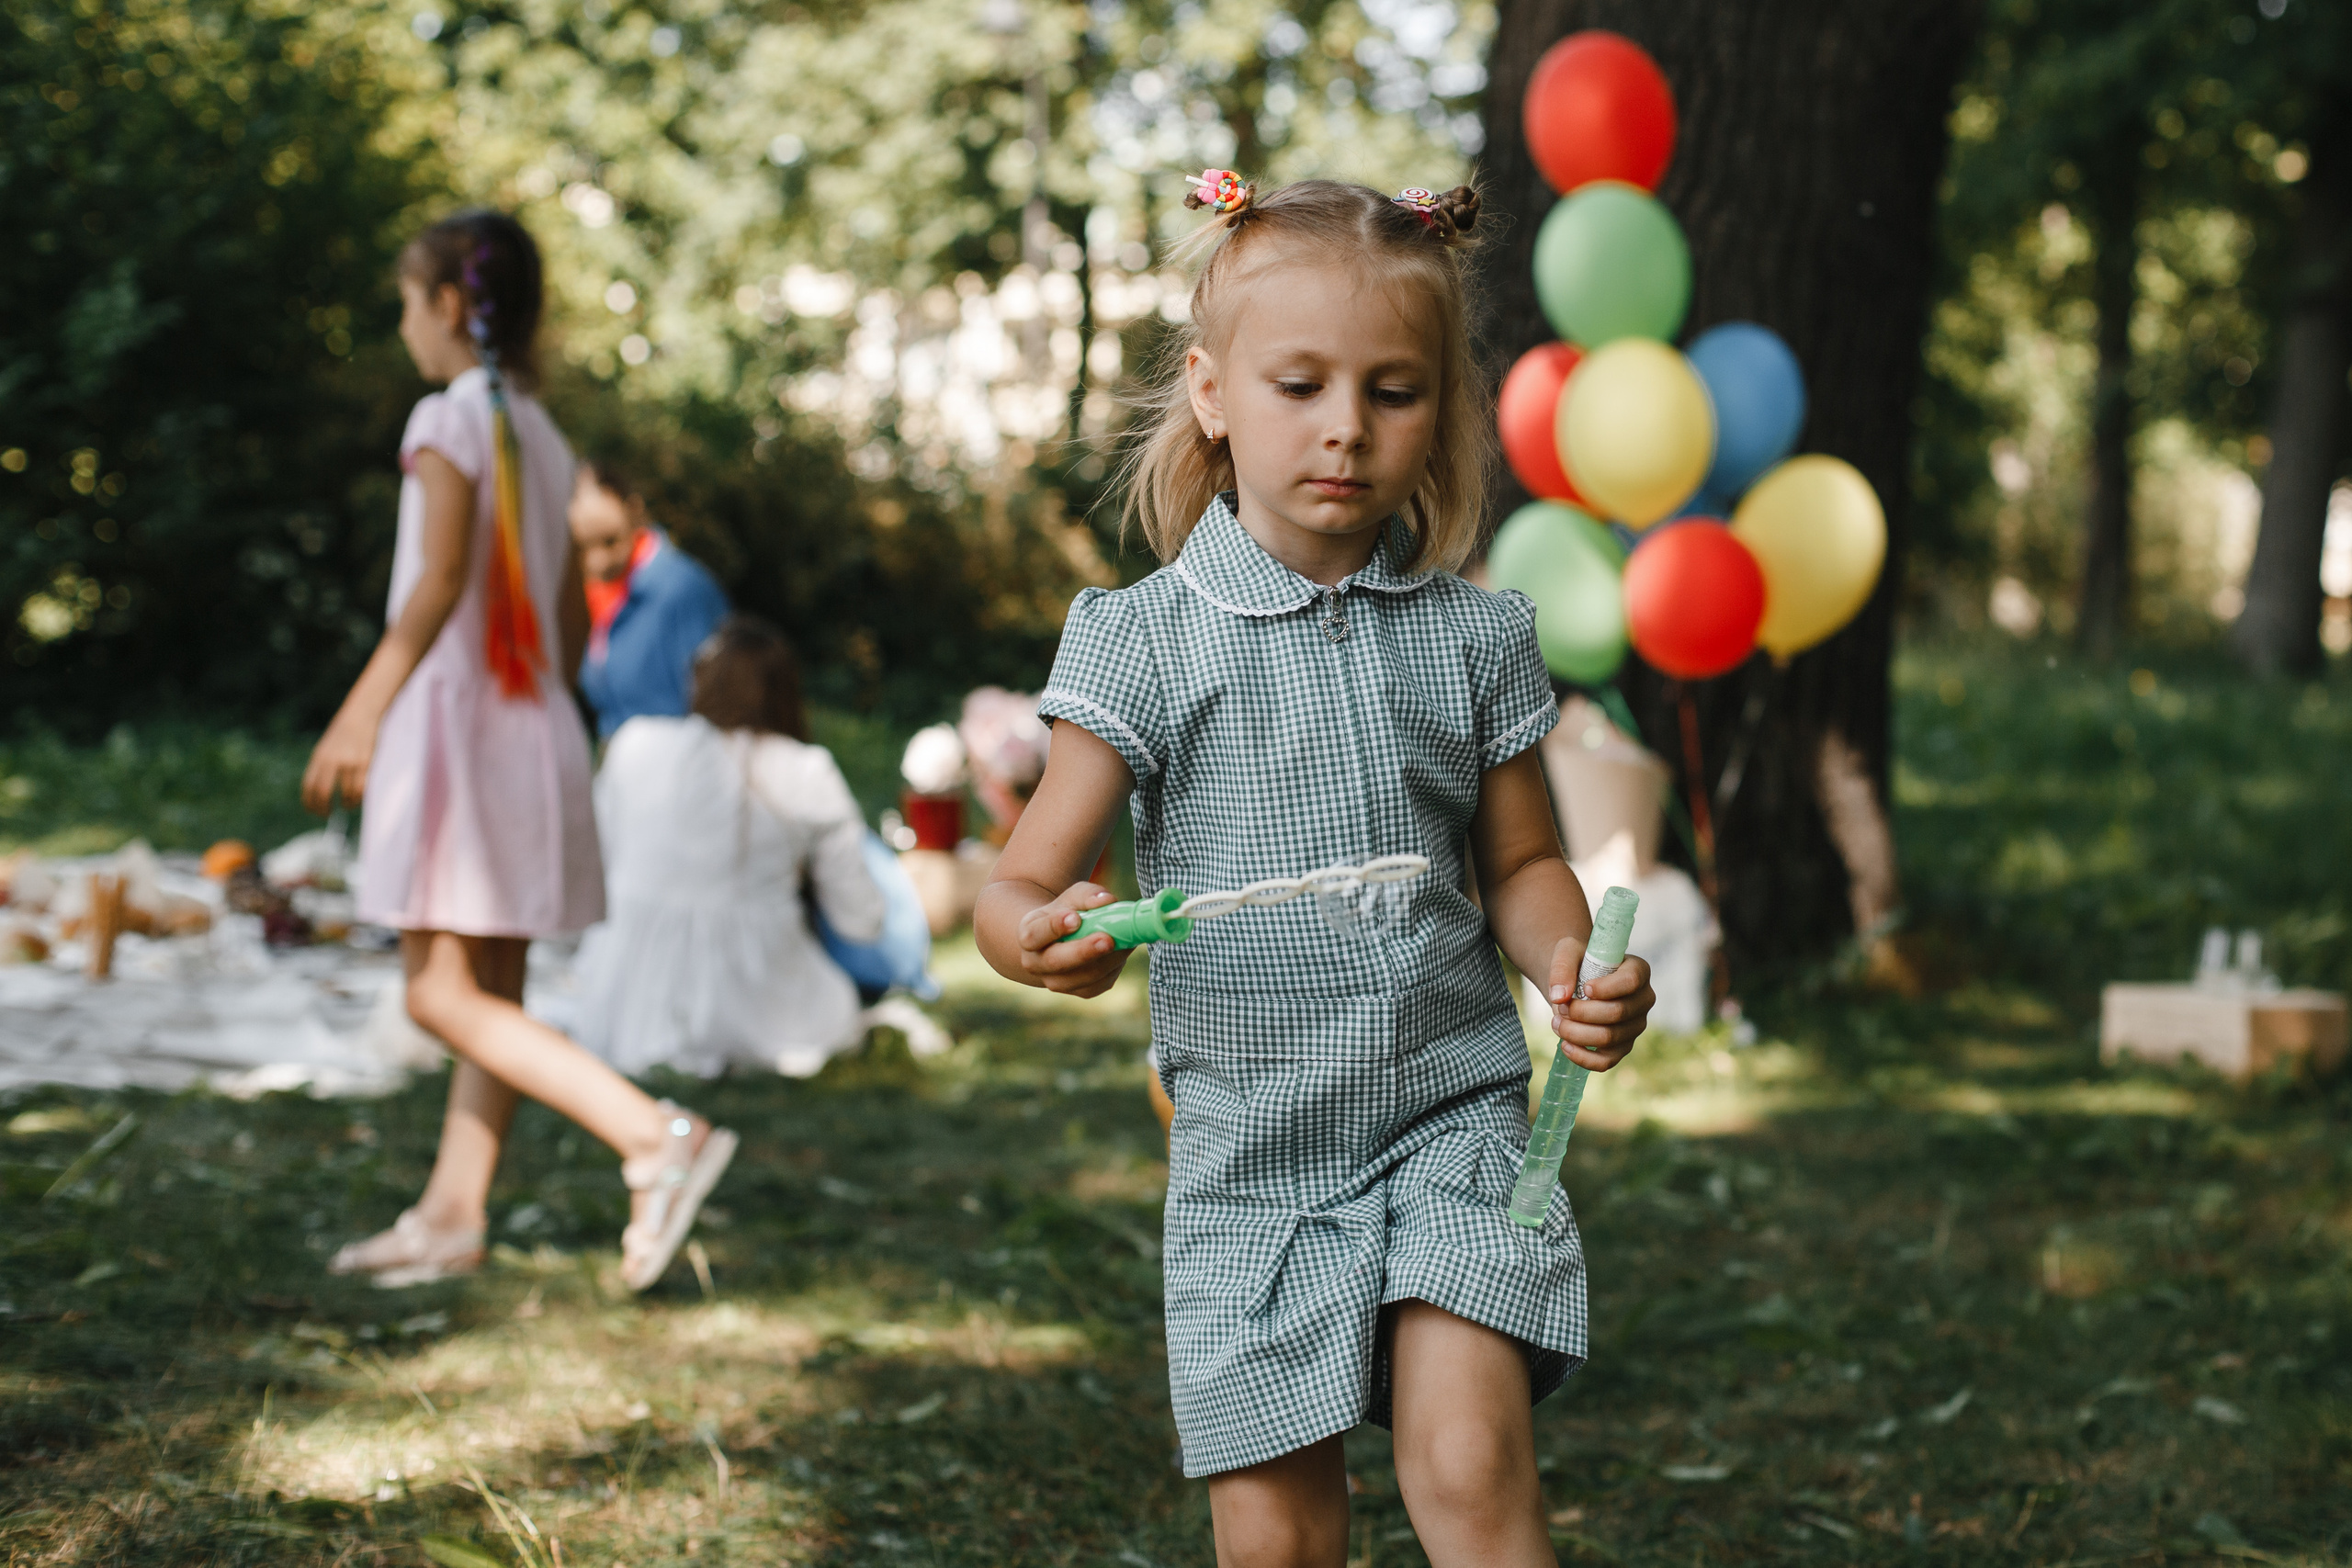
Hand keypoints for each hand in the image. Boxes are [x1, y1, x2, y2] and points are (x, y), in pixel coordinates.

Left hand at [301, 705, 378, 814]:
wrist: (360, 716)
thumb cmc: (342, 735)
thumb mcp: (325, 750)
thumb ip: (321, 768)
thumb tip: (318, 794)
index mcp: (319, 758)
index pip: (308, 786)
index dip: (309, 803)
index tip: (312, 811)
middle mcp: (332, 760)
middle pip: (323, 793)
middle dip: (323, 808)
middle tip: (327, 814)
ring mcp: (349, 762)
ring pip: (346, 794)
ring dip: (346, 804)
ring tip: (348, 805)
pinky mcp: (366, 763)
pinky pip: (361, 789)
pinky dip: (359, 798)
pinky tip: (358, 798)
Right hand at [1014, 882, 1131, 996]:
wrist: (1064, 941)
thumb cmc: (1067, 913)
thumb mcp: (1072, 898)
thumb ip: (1087, 895)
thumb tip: (1107, 900)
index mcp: (1029, 935)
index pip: (1035, 934)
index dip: (1054, 927)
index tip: (1075, 918)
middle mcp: (1036, 963)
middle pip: (1057, 962)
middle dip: (1084, 952)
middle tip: (1107, 939)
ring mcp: (1056, 982)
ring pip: (1084, 977)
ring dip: (1108, 959)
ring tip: (1125, 940)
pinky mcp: (1081, 992)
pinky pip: (1100, 984)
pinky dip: (1116, 967)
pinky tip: (1122, 951)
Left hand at [1545, 942, 1653, 1070]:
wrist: (1575, 982)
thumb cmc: (1577, 963)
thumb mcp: (1567, 952)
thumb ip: (1562, 967)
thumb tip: (1559, 996)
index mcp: (1638, 971)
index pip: (1631, 981)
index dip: (1606, 988)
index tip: (1584, 988)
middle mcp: (1643, 1000)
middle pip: (1617, 1013)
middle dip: (1582, 1012)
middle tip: (1561, 1007)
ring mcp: (1635, 1026)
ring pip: (1609, 1038)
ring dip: (1576, 1033)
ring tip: (1557, 1022)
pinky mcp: (1622, 1047)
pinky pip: (1606, 1062)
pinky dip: (1582, 1057)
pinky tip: (1565, 1045)